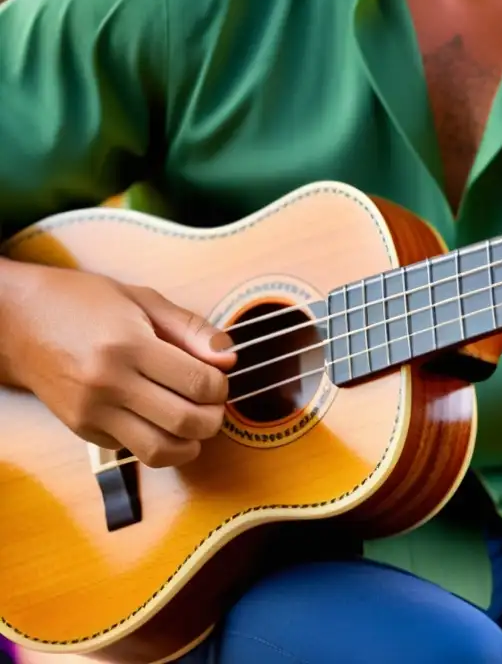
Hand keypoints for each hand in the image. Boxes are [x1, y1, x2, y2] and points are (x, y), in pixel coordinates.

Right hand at [0, 264, 235, 466]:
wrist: (15, 322)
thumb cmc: (83, 302)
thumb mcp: (142, 300)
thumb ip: (192, 329)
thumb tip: (230, 358)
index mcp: (128, 345)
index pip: (197, 383)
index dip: (221, 386)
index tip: (219, 378)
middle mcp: (108, 384)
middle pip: (185, 422)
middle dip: (214, 418)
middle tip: (213, 404)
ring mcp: (91, 412)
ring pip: (159, 451)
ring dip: (190, 443)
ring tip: (195, 421)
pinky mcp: (82, 431)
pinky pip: (133, 449)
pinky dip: (157, 440)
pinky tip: (158, 418)